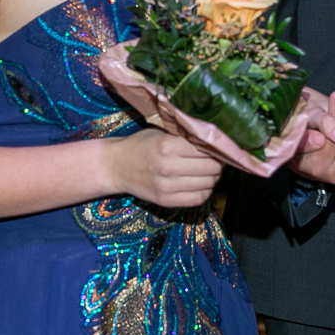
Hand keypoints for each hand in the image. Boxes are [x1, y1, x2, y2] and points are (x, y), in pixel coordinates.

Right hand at [105, 129, 222, 207]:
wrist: (116, 166)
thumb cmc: (141, 145)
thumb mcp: (161, 133)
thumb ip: (185, 137)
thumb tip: (214, 141)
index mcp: (168, 145)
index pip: (207, 149)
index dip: (217, 149)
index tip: (217, 148)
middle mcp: (168, 167)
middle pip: (211, 168)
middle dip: (218, 164)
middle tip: (216, 160)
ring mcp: (166, 187)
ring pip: (207, 185)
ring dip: (213, 178)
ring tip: (209, 172)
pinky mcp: (165, 201)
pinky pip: (197, 199)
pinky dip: (205, 192)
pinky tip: (201, 184)